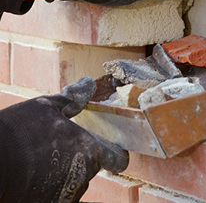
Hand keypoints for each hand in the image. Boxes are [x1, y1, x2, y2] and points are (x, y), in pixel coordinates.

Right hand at [0, 77, 128, 202]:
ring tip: (40, 162)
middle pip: (90, 168)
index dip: (116, 155)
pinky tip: (34, 176)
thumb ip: (73, 98)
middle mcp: (84, 175)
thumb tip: (89, 83)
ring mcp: (68, 195)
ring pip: (74, 183)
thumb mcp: (46, 107)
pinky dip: (49, 187)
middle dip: (78, 159)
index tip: (113, 152)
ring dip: (64, 173)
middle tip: (56, 149)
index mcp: (90, 149)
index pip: (117, 160)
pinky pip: (58, 195)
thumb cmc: (20, 131)